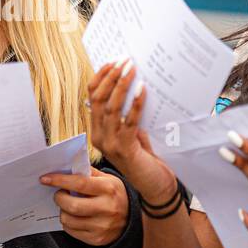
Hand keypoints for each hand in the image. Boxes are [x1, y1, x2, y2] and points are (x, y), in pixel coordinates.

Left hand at [40, 166, 127, 246]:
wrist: (132, 220)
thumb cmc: (116, 196)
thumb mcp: (108, 180)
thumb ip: (88, 173)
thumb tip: (65, 169)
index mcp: (108, 189)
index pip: (79, 183)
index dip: (59, 180)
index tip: (46, 179)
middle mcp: (106, 208)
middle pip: (72, 205)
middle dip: (59, 198)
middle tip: (59, 194)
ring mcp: (102, 226)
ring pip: (69, 220)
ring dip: (62, 212)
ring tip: (68, 206)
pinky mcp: (97, 239)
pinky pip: (72, 232)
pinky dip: (68, 223)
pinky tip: (74, 217)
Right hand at [86, 59, 178, 205]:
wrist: (154, 185)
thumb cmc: (146, 159)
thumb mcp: (133, 133)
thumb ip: (127, 116)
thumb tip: (133, 86)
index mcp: (98, 130)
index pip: (92, 98)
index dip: (101, 78)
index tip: (112, 62)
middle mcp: (100, 136)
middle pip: (100, 100)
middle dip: (111, 77)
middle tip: (125, 61)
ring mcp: (110, 144)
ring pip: (112, 108)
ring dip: (122, 86)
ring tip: (132, 70)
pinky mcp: (125, 149)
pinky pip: (129, 121)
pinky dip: (136, 103)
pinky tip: (143, 90)